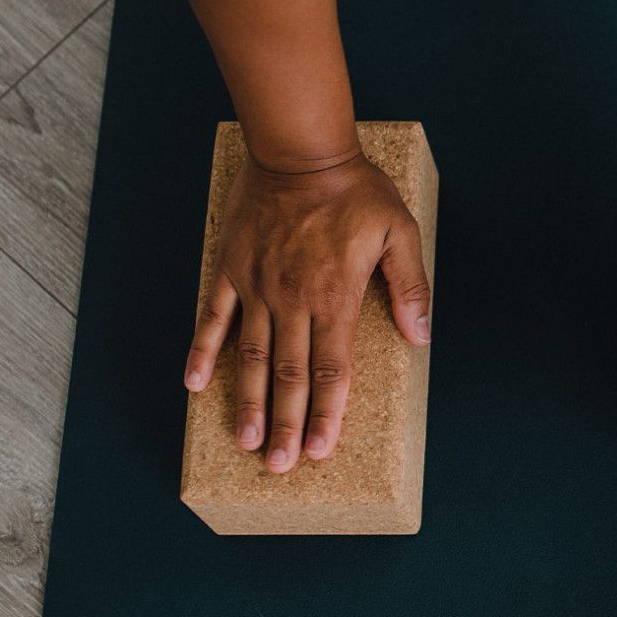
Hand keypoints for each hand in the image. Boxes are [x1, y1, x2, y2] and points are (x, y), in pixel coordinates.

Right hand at [184, 150, 431, 472]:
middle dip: (288, 425)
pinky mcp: (232, 270)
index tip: (321, 450)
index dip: (328, 414)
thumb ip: (411, 288)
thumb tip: (422, 337)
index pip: (333, 371)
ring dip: (249, 401)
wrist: (300, 149)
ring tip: (247, 441)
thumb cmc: (357, 191)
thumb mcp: (400, 234)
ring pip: (252, 357)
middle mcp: (294, 301)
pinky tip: (195, 384)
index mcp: (336, 298)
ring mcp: (258, 287)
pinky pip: (213, 317)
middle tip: (281, 466)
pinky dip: (203, 351)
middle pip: (292, 376)